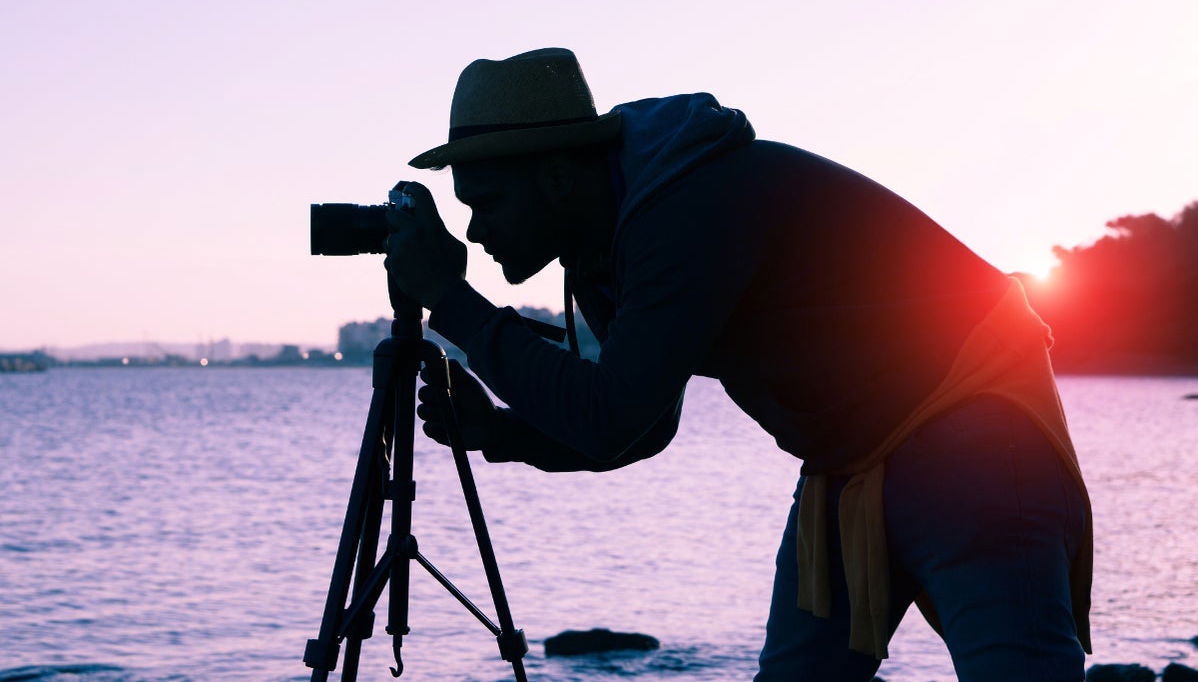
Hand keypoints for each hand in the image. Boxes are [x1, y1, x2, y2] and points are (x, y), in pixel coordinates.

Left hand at [383, 182, 465, 308]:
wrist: (443, 294)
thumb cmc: (453, 270)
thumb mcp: (456, 246)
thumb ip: (441, 231)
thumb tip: (434, 225)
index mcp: (432, 224)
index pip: (420, 193)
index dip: (411, 188)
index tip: (406, 190)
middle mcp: (414, 231)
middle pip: (392, 214)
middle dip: (395, 221)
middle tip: (402, 230)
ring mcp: (401, 247)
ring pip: (389, 239)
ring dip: (396, 247)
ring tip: (410, 259)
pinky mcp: (392, 262)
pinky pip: (389, 258)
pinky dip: (396, 264)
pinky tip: (408, 271)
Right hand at [418, 359, 499, 450]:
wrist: (489, 426)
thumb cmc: (480, 402)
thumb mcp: (469, 382)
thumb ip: (454, 368)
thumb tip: (437, 359)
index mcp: (442, 384)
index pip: (425, 376)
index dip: (431, 378)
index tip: (443, 382)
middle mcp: (435, 399)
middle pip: (421, 394)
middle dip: (436, 397)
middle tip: (455, 401)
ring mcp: (434, 415)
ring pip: (422, 411)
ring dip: (438, 413)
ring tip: (456, 415)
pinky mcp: (435, 431)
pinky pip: (427, 428)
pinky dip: (438, 428)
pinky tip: (451, 427)